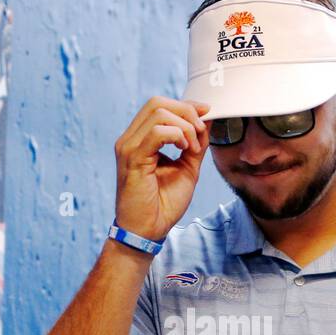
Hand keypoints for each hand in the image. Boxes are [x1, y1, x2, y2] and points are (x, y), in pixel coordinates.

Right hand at [113, 97, 209, 241]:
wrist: (148, 231)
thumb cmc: (163, 204)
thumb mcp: (187, 168)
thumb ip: (195, 143)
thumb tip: (207, 119)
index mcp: (140, 140)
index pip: (159, 106)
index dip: (186, 105)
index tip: (206, 115)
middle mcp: (130, 139)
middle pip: (157, 103)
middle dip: (186, 112)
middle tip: (201, 133)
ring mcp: (128, 147)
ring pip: (158, 112)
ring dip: (185, 126)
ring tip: (193, 148)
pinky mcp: (132, 158)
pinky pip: (156, 131)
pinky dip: (177, 135)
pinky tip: (184, 150)